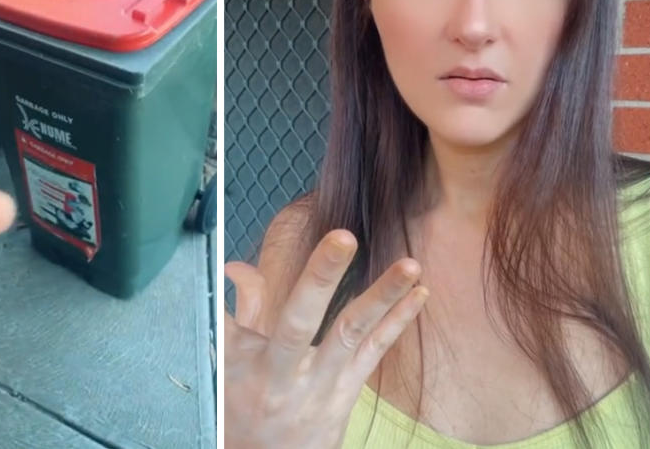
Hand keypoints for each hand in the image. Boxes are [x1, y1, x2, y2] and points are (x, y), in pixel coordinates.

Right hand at [224, 230, 428, 448]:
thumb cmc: (244, 411)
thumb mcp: (229, 366)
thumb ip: (241, 310)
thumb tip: (236, 265)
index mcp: (242, 367)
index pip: (231, 322)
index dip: (236, 292)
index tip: (234, 261)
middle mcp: (281, 376)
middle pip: (298, 323)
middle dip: (320, 278)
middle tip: (343, 237)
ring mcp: (319, 386)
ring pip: (351, 333)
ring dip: (382, 295)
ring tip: (410, 265)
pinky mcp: (347, 392)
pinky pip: (376, 351)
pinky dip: (399, 320)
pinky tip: (421, 293)